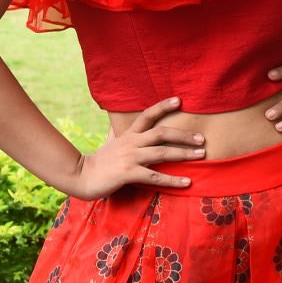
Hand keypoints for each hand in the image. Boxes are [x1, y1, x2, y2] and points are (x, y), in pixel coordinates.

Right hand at [71, 98, 205, 197]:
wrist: (80, 176)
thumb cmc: (97, 161)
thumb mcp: (108, 142)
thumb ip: (116, 133)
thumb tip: (116, 123)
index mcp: (128, 135)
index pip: (147, 115)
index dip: (163, 106)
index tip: (180, 100)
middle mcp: (131, 143)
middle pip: (161, 133)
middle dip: (183, 135)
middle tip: (201, 138)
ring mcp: (130, 158)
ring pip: (162, 152)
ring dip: (184, 153)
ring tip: (202, 154)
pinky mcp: (129, 173)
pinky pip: (155, 176)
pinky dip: (173, 180)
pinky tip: (187, 182)